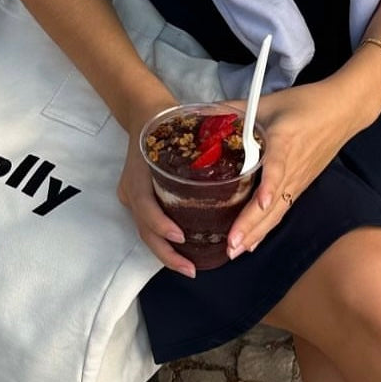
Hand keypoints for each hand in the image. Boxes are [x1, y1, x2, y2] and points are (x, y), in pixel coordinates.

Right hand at [117, 93, 197, 278]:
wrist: (145, 113)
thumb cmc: (171, 119)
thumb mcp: (186, 128)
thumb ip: (209, 143)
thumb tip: (248, 157)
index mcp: (140, 170)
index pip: (144, 204)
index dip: (160, 223)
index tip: (181, 236)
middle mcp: (132, 188)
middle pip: (144, 228)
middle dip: (166, 252)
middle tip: (190, 268)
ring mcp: (133, 196)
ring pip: (146, 232)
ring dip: (167, 253)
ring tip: (190, 268)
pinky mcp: (139, 200)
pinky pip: (151, 226)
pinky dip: (167, 243)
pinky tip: (186, 253)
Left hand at [226, 79, 364, 259]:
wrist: (343, 110)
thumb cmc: (307, 103)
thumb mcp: (269, 101)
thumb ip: (235, 108)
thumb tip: (204, 114)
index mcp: (285, 141)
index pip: (277, 167)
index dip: (269, 186)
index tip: (262, 203)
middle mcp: (293, 167)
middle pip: (274, 202)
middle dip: (252, 225)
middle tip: (231, 245)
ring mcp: (299, 179)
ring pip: (278, 211)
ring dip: (257, 233)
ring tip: (236, 251)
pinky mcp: (301, 184)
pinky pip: (283, 209)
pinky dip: (267, 227)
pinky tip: (252, 242)